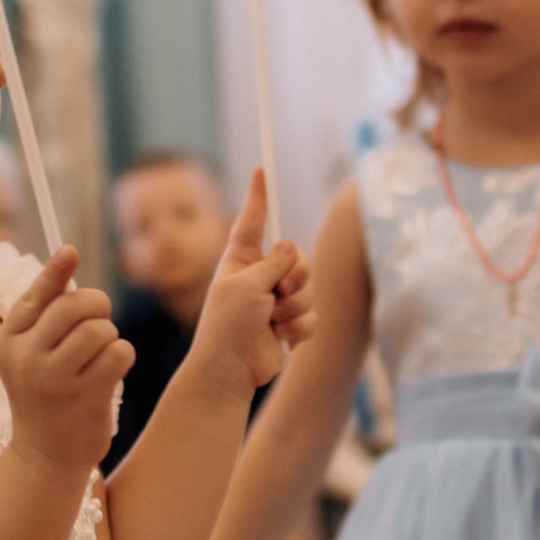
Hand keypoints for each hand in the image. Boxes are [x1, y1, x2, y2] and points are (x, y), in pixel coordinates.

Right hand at [0, 247, 132, 477]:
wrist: (44, 456)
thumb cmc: (44, 394)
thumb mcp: (30, 355)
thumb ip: (45, 312)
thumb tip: (66, 257)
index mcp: (9, 342)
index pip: (35, 297)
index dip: (55, 271)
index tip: (70, 251)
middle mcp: (26, 358)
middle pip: (74, 306)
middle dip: (97, 305)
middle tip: (100, 321)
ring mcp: (54, 379)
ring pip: (99, 328)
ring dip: (110, 335)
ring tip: (101, 354)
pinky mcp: (85, 396)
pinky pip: (119, 352)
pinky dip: (123, 355)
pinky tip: (112, 371)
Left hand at [190, 170, 314, 400]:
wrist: (230, 370)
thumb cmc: (227, 325)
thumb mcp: (246, 284)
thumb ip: (273, 263)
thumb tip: (289, 246)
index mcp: (240, 260)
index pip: (252, 220)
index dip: (258, 195)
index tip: (260, 169)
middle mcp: (259, 276)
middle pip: (298, 258)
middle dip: (295, 277)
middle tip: (276, 294)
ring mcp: (275, 300)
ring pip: (308, 288)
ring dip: (295, 306)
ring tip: (274, 320)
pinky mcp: (288, 324)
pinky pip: (312, 315)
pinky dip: (300, 327)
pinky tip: (282, 338)